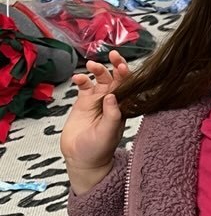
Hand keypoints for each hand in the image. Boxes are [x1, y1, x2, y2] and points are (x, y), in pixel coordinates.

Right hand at [61, 50, 127, 194]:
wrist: (82, 160)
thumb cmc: (98, 150)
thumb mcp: (107, 134)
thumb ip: (111, 116)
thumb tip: (112, 96)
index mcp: (122, 109)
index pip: (128, 88)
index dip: (126, 75)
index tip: (122, 66)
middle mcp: (111, 102)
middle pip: (115, 79)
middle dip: (115, 65)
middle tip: (112, 55)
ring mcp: (97, 101)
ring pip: (100, 79)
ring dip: (97, 70)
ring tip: (91, 65)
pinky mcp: (84, 103)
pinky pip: (84, 86)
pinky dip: (81, 79)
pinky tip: (78, 78)